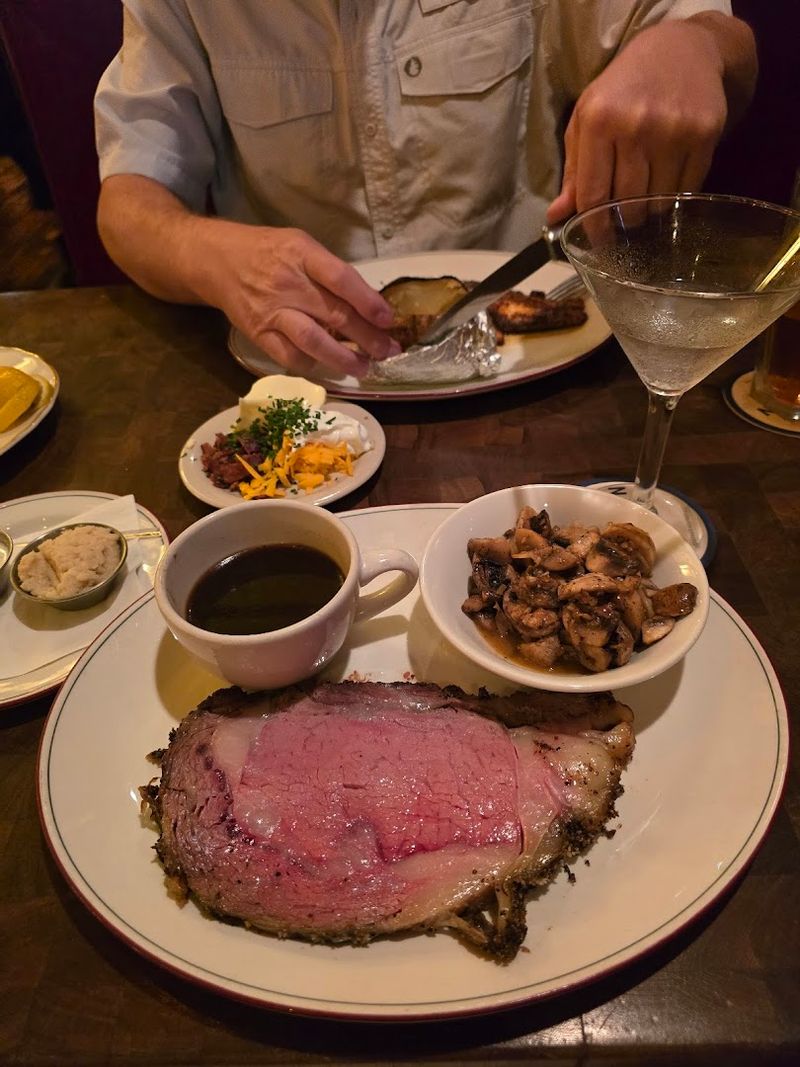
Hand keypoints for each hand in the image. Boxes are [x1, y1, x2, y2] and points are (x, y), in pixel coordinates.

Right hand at [199, 222, 400, 376]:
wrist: (216, 261)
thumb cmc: (267, 251)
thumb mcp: (300, 245)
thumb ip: (329, 271)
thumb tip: (367, 304)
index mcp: (301, 253)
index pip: (341, 278)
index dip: (368, 301)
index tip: (389, 319)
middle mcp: (287, 283)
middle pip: (334, 314)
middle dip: (367, 337)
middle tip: (389, 351)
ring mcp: (271, 311)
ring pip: (314, 341)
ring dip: (343, 358)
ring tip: (364, 368)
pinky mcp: (258, 334)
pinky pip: (289, 356)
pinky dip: (311, 365)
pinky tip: (327, 367)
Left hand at [547, 18, 731, 223]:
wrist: (682, 49)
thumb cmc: (624, 88)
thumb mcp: (587, 119)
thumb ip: (574, 170)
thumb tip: (557, 216)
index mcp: (598, 121)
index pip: (592, 194)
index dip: (593, 227)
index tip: (598, 242)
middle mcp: (635, 126)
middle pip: (626, 204)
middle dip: (622, 220)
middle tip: (623, 218)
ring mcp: (672, 130)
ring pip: (656, 203)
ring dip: (649, 210)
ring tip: (645, 197)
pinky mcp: (704, 134)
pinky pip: (685, 190)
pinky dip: (674, 197)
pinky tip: (668, 183)